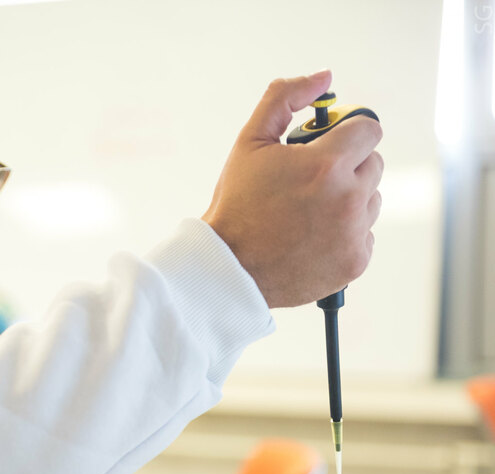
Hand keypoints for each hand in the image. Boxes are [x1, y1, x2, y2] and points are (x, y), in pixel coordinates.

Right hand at [202, 71, 383, 307]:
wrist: (228, 266)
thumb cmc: (237, 204)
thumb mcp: (250, 142)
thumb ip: (284, 98)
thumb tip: (324, 77)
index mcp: (326, 164)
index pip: (368, 128)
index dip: (346, 133)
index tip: (328, 145)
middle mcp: (348, 198)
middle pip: (374, 163)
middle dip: (346, 167)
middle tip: (309, 182)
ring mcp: (354, 232)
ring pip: (372, 200)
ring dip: (348, 200)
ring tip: (308, 212)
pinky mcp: (356, 261)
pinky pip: (365, 235)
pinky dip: (344, 234)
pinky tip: (311, 237)